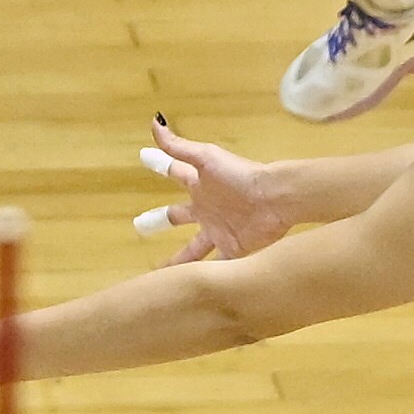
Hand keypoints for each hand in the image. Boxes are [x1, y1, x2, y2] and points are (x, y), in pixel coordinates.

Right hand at [135, 115, 298, 263]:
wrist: (274, 199)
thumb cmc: (240, 175)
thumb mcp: (206, 158)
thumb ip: (179, 146)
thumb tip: (154, 122)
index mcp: (199, 185)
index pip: (174, 173)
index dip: (160, 165)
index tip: (144, 157)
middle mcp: (206, 209)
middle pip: (177, 216)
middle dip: (160, 220)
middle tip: (139, 227)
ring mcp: (218, 231)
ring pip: (192, 250)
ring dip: (177, 261)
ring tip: (159, 277)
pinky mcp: (232, 251)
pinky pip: (214, 268)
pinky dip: (203, 279)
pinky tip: (189, 291)